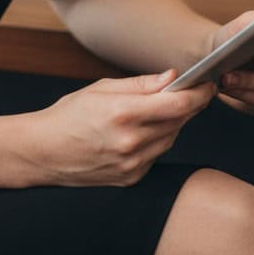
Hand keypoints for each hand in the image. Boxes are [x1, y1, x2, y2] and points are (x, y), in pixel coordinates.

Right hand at [32, 71, 215, 187]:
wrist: (44, 152)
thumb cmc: (69, 114)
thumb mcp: (101, 89)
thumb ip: (140, 84)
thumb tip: (173, 76)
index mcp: (123, 113)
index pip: (178, 103)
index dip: (200, 92)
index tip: (208, 83)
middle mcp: (131, 142)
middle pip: (179, 120)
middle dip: (189, 104)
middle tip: (192, 90)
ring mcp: (132, 164)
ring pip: (172, 138)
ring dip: (174, 121)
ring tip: (163, 108)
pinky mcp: (132, 178)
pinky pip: (158, 154)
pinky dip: (158, 139)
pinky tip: (145, 129)